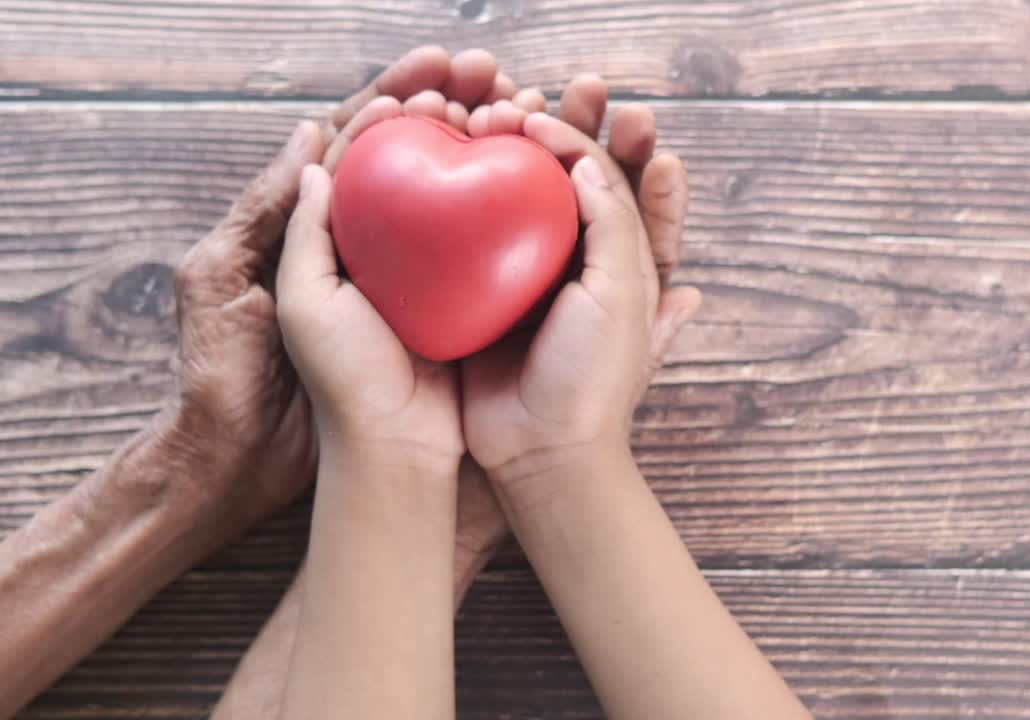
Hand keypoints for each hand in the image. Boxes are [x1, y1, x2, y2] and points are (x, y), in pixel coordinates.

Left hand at [159, 47, 521, 532]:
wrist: (392, 459)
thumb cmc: (337, 386)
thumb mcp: (300, 304)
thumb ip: (300, 230)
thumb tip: (313, 154)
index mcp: (332, 245)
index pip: (358, 156)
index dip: (390, 112)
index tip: (431, 81)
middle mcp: (383, 253)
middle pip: (413, 163)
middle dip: (448, 114)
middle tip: (486, 79)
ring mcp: (429, 277)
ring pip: (456, 193)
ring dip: (483, 146)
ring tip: (515, 112)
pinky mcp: (469, 302)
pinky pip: (489, 240)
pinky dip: (507, 203)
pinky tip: (534, 174)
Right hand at [460, 110, 701, 487]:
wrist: (540, 451)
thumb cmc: (591, 377)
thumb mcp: (618, 294)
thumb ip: (614, 223)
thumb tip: (588, 157)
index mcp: (618, 256)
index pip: (606, 177)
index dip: (585, 137)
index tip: (554, 114)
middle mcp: (572, 258)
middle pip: (561, 176)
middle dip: (550, 129)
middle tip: (520, 101)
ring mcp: (522, 275)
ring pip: (511, 196)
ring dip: (500, 153)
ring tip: (482, 119)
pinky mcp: (479, 294)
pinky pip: (466, 234)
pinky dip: (457, 197)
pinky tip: (444, 163)